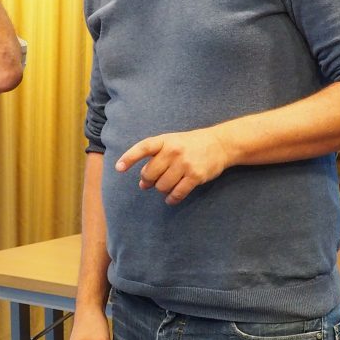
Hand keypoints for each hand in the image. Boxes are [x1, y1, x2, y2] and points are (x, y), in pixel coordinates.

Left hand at [116, 128, 230, 205]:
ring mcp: (185, 164)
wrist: (220, 144)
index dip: (130, 158)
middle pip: (150, 173)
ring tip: (165, 186)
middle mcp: (174, 151)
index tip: (119, 168)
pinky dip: (171, 199)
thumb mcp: (173, 141)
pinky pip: (177, 193)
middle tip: (149, 182)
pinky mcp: (195, 176)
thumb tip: (142, 182)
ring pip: (162, 186)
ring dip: (161, 189)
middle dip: (147, 181)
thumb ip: (157, 156)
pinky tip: (170, 199)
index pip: (143, 148)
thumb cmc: (191, 144)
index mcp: (166, 140)